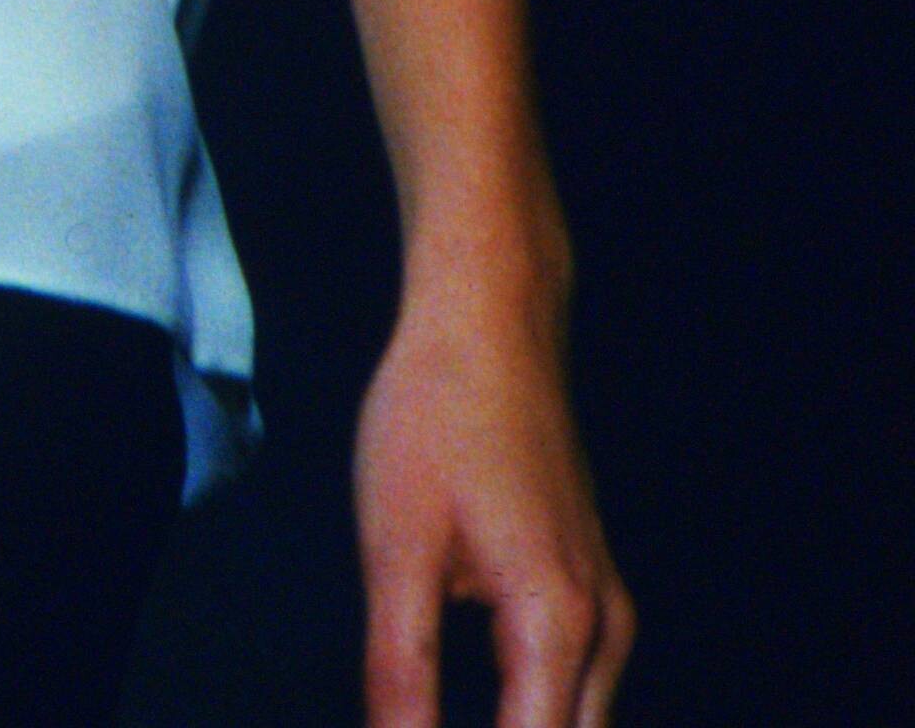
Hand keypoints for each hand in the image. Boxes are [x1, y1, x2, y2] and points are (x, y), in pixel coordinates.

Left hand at [354, 250, 633, 726]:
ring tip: (427, 721)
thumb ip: (400, 674)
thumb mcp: (395, 548)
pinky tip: (484, 720)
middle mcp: (602, 631)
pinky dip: (534, 722)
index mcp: (557, 628)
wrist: (490, 315)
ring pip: (575, 727)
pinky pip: (573, 693)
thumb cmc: (437, 414)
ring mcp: (605, 609)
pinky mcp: (589, 589)